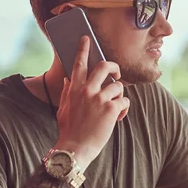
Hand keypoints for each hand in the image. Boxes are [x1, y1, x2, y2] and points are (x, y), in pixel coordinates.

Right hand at [53, 36, 129, 169]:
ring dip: (119, 96)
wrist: (74, 149)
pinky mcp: (111, 109)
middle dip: (114, 67)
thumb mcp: (63, 109)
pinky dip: (123, 109)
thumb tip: (67, 78)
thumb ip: (67, 92)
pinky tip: (117, 118)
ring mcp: (99, 98)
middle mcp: (86, 90)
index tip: (87, 39)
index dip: (83, 49)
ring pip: (118, 86)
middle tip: (116, 73)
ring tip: (114, 109)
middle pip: (104, 66)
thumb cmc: (69, 131)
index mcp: (74, 89)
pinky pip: (124, 101)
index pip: (79, 64)